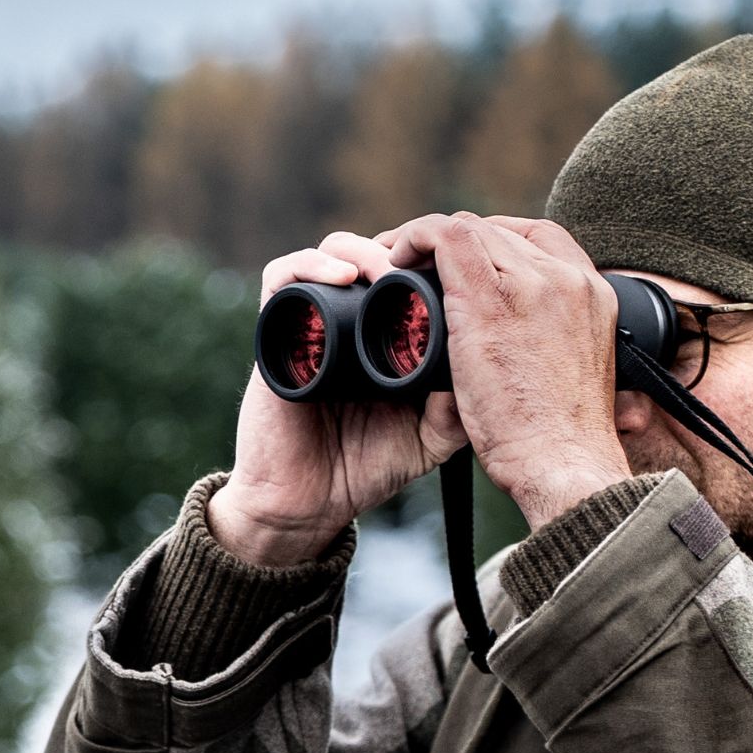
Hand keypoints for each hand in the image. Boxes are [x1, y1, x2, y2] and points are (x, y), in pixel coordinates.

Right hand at [210, 232, 467, 567]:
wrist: (305, 503)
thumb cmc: (363, 468)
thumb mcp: (429, 438)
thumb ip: (456, 409)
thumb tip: (480, 363)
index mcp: (381, 335)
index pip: (405, 273)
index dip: (429, 260)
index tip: (456, 272)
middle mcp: (346, 321)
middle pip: (372, 250)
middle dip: (401, 249)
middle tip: (426, 266)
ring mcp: (310, 324)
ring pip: (332, 251)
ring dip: (363, 250)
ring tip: (388, 271)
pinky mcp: (272, 333)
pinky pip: (283, 278)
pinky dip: (312, 265)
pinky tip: (345, 278)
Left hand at [381, 213, 631, 527]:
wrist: (564, 463)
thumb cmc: (561, 439)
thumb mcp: (569, 376)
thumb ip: (548, 345)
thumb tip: (514, 347)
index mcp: (592, 293)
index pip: (540, 240)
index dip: (495, 243)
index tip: (463, 265)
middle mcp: (567, 277)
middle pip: (499, 232)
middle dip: (454, 240)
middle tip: (417, 262)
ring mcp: (530, 283)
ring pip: (470, 228)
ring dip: (427, 238)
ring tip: (396, 261)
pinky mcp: (488, 300)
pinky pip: (446, 237)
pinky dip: (414, 237)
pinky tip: (395, 258)